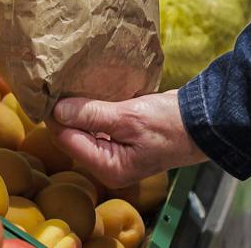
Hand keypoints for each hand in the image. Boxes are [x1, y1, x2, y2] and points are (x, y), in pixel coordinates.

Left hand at [52, 91, 206, 187]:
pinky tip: (90, 94)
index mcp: (109, 168)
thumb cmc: (171, 124)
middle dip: (65, 113)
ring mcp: (115, 154)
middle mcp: (109, 166)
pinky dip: (93, 111)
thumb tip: (57, 111)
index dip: (55, 116)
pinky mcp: (122, 140)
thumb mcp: (129, 117)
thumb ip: (92, 115)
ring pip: (84, 130)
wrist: (203, 122)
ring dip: (78, 110)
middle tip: (56, 83)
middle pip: (73, 137)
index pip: (67, 140)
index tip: (46, 90)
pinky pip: (98, 126)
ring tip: (70, 85)